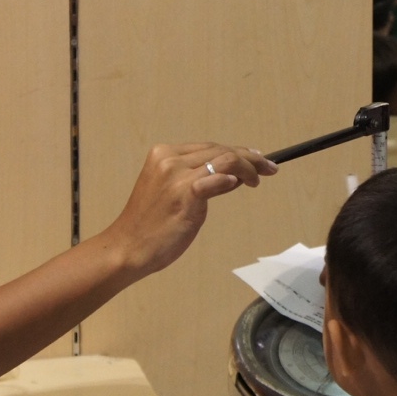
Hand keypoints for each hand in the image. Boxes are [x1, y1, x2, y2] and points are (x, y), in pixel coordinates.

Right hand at [101, 143, 276, 278]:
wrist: (128, 248)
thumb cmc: (151, 226)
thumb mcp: (174, 195)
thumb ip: (199, 182)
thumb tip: (233, 176)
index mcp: (163, 154)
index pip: (209, 147)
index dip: (236, 151)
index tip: (255, 159)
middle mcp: (169, 159)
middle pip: (219, 150)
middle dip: (249, 157)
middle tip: (268, 167)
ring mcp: (176, 175)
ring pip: (224, 160)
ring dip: (248, 167)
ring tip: (260, 178)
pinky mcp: (184, 193)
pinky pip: (217, 179)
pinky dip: (233, 179)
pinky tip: (242, 184)